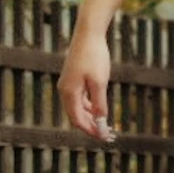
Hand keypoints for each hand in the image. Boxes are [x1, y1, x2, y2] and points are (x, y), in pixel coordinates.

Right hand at [59, 28, 115, 143]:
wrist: (89, 34)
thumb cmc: (95, 56)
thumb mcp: (99, 82)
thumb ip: (99, 103)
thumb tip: (100, 122)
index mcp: (69, 93)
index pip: (77, 120)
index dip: (91, 131)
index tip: (104, 138)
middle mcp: (65, 91)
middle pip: (76, 116)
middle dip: (91, 127)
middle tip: (108, 135)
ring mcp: (68, 84)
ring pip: (78, 108)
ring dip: (91, 118)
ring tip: (106, 126)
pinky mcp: (73, 79)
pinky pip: (80, 99)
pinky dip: (89, 107)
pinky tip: (99, 110)